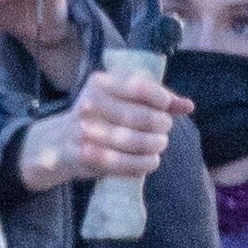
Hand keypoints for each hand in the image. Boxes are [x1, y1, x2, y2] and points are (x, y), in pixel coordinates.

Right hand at [17, 69, 191, 193]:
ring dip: (154, 145)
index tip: (168, 107)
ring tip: (159, 145)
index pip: (139, 86)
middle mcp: (89, 104)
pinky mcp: (83, 155)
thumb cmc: (101, 116)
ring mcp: (84, 130)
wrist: (60, 141)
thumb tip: (188, 106)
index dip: (161, 98)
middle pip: (140, 116)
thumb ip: (154, 99)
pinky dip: (143, 163)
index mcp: (100, 83)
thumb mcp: (121, 99)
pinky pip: (121, 162)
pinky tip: (151, 161)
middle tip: (164, 130)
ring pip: (133, 141)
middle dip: (160, 125)